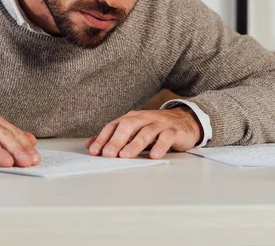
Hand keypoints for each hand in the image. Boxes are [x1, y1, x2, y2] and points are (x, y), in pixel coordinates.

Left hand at [85, 107, 201, 159]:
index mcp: (131, 118)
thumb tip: (90, 145)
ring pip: (146, 132)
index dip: (103, 138)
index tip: (94, 151)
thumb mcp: (133, 131)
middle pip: (128, 126)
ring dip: (135, 144)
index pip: (113, 126)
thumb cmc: (154, 128)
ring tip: (126, 155)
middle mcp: (143, 118)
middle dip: (116, 140)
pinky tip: (154, 155)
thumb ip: (113, 137)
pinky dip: (160, 146)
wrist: (184, 121)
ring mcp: (159, 124)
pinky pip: (166, 137)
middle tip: (108, 154)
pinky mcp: (174, 131)